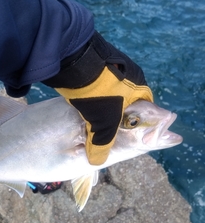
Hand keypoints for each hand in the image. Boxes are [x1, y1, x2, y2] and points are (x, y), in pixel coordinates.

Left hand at [43, 31, 152, 164]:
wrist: (76, 62)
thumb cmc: (98, 94)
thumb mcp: (104, 123)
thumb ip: (103, 143)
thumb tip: (97, 161)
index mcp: (139, 88)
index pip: (146, 110)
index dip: (136, 124)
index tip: (125, 134)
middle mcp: (130, 74)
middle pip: (126, 101)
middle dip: (116, 115)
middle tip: (105, 126)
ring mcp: (113, 65)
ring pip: (111, 91)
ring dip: (102, 103)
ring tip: (91, 114)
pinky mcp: (97, 62)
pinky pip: (98, 82)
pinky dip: (92, 93)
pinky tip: (83, 100)